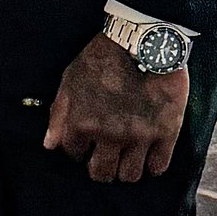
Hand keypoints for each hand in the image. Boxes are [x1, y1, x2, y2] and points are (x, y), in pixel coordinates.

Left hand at [43, 33, 191, 184]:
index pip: (74, 154)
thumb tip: (50, 145)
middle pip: (101, 174)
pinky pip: (158, 166)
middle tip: (107, 159)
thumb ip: (59, 114)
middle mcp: (109, 136)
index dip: (79, 150)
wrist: (144, 39)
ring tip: (128, 158)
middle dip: (101, 168)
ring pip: (130, 175)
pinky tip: (149, 156)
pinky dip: (153, 166)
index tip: (86, 145)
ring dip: (126, 170)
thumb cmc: (103, 56)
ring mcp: (139, 137)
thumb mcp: (71, 79)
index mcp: (82, 124)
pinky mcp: (166, 133)